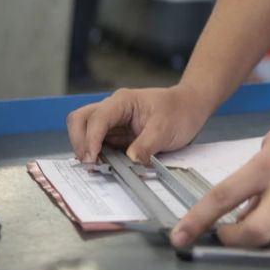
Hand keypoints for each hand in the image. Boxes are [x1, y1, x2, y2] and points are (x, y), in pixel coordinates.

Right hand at [66, 84, 212, 163]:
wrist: (190, 108)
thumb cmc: (180, 111)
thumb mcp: (165, 130)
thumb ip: (146, 146)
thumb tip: (130, 162)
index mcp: (123, 101)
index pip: (97, 118)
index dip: (91, 139)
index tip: (92, 159)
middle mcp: (113, 109)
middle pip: (80, 120)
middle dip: (79, 142)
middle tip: (90, 164)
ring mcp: (113, 122)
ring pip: (85, 132)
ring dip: (86, 150)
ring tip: (98, 168)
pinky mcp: (117, 135)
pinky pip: (99, 144)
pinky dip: (97, 155)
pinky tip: (105, 166)